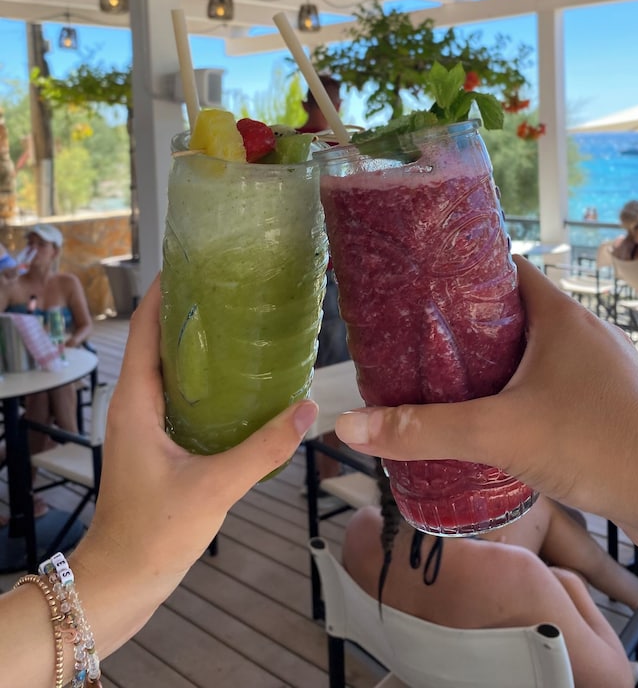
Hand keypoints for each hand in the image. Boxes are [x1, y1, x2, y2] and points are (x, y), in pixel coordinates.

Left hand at [70, 276, 317, 652]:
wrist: (121, 581)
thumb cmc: (154, 533)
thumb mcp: (214, 487)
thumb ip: (263, 449)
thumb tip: (309, 410)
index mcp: (136, 401)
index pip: (143, 327)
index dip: (164, 292)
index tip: (196, 263)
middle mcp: (134, 404)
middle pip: (158, 341)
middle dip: (191, 313)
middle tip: (235, 289)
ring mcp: (143, 425)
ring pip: (170, 370)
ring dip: (198, 347)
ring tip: (243, 326)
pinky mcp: (155, 445)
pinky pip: (179, 396)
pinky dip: (204, 380)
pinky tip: (240, 385)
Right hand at [335, 258, 637, 577]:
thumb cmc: (595, 440)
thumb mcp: (499, 430)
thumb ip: (425, 430)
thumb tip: (350, 428)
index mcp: (557, 313)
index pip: (500, 268)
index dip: (458, 272)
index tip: (417, 287)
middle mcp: (578, 330)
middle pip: (509, 312)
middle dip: (464, 328)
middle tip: (417, 344)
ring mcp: (595, 367)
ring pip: (530, 353)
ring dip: (491, 366)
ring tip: (442, 383)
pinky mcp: (604, 403)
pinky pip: (549, 385)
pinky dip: (518, 395)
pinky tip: (492, 422)